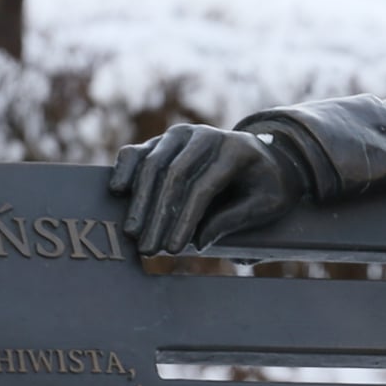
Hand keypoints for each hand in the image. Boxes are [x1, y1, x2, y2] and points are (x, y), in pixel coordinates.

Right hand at [110, 125, 305, 254]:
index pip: (204, 187)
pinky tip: (117, 191)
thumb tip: (199, 242)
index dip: (186, 219)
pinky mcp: (163, 140)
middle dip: (158, 216)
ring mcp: (182, 135)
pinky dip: (125, 168)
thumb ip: (236, 219)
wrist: (265, 157)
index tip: (173, 249)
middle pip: (174, 176)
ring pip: (153, 165)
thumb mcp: (268, 204)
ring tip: (133, 233)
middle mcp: (206, 136)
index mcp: (236, 150)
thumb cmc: (268, 185)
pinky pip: (138, 152)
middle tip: (148, 249)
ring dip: (139, 201)